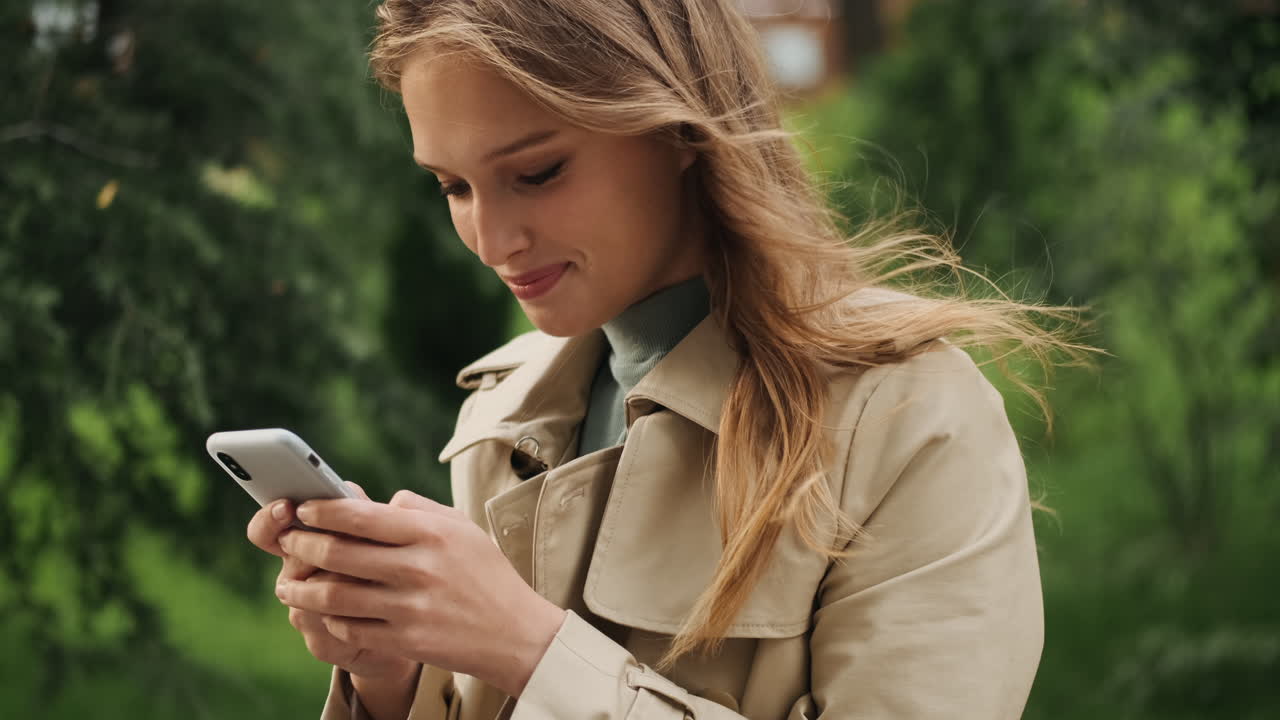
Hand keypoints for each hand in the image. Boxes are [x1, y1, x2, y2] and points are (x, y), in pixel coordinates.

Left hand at [273, 490, 567, 697]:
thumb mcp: (462, 527)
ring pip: (334, 596)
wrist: (515, 633)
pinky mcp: (406, 641)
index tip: (302, 509)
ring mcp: (410, 607)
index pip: (360, 515)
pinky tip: (323, 614)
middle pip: (337, 554)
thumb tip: (377, 501)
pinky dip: (329, 620)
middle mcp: (417, 567)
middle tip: (286, 543)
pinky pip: (350, 629)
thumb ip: (418, 508)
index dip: (321, 511)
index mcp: (429, 533)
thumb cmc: (486, 574)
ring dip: (301, 590)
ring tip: (287, 586)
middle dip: (300, 546)